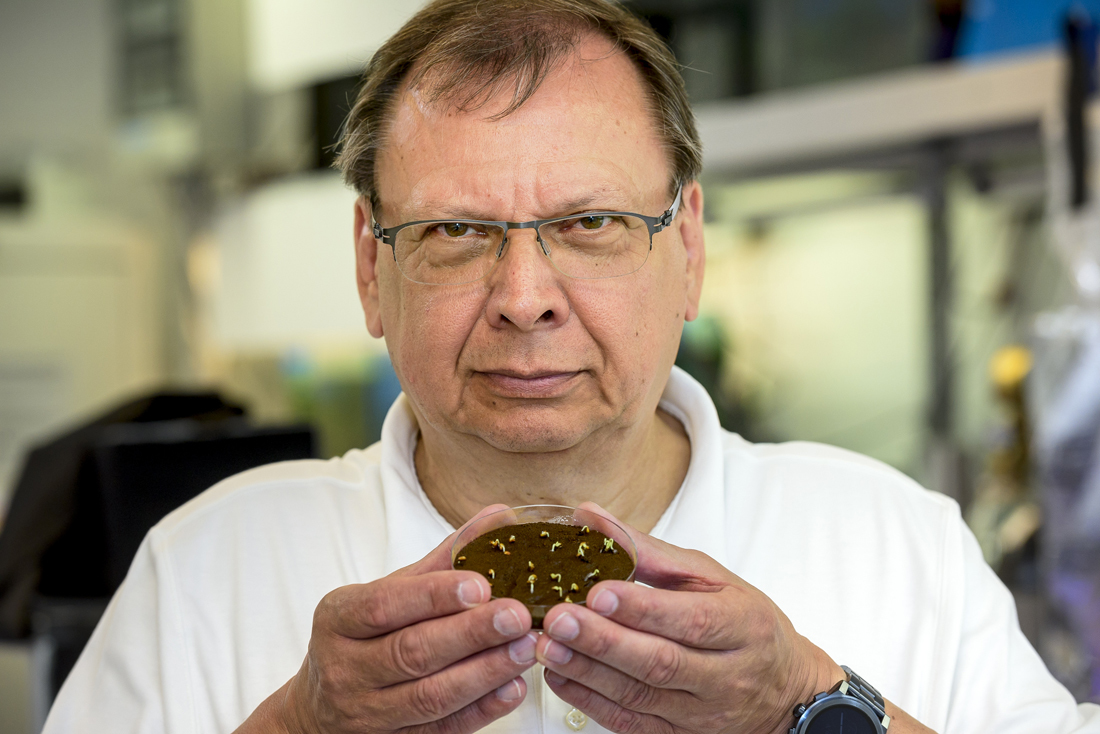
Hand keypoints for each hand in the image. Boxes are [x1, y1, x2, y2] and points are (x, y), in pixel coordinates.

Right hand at [238, 504, 537, 733]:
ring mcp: (367, 712)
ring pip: (430, 696)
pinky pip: (442, 729)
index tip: (479, 584)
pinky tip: (512, 687)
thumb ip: (445, 557)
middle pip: (411, 652)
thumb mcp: (391, 591)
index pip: (383, 605)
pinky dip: (481, 709)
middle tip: (517, 615)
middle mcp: (346, 668)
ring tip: (525, 648)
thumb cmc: (366, 635)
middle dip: (470, 634)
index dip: (432, 596)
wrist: (321, 707)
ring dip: (484, 672)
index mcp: (339, 618)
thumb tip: (499, 517)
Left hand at [535, 502, 843, 733]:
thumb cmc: (744, 624)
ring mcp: (701, 712)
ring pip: (640, 695)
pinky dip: (589, 701)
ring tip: (548, 644)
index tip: (599, 592)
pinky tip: (560, 675)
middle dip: (604, 640)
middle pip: (661, 662)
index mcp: (741, 625)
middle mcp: (725, 675)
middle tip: (560, 618)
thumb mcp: (710, 577)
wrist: (782, 691)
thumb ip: (648, 550)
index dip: (642, 609)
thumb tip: (591, 518)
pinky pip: (630, 722)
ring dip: (587, 671)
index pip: (690, 620)